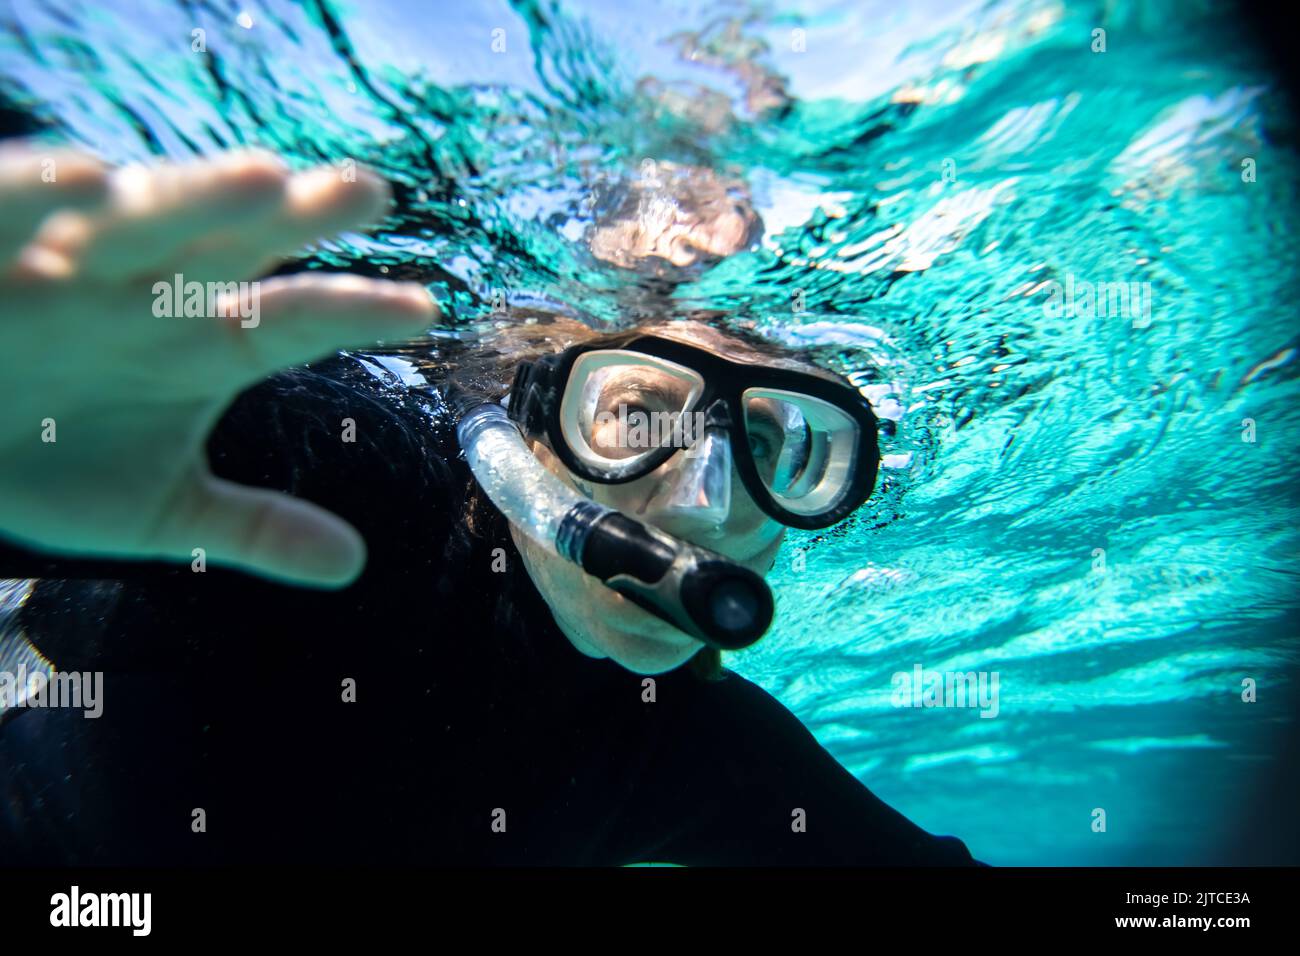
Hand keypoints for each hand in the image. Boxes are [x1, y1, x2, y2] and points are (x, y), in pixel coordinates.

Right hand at [0, 143, 435, 586]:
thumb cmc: (48, 459)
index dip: (352, 312)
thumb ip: (253, 526)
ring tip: (268, 180)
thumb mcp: (156, 508)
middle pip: (232, 244)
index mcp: (196, 346)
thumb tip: (354, 563)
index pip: (289, 324)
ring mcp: (65, 263)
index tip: (424, 310)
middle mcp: (145, 293)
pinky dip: (44, 194)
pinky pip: (11, 210)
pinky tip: (95, 181)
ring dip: (199, 196)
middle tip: (370, 192)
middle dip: (295, 218)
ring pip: (142, 219)